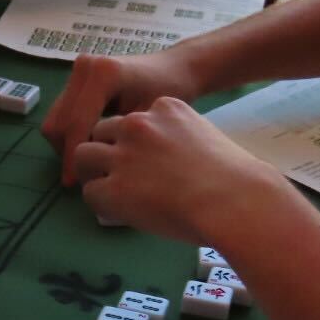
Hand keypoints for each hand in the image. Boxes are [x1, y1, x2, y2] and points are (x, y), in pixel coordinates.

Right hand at [42, 51, 204, 185]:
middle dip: (66, 151)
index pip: (77, 123)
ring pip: (55, 118)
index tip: (73, 182)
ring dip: (65, 143)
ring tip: (88, 158)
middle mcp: (86, 67)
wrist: (174, 67)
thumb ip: (120, 140)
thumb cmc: (170, 93)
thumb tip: (92, 169)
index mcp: (105, 74)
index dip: (73, 156)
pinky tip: (89, 144)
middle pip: (58, 121)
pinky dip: (69, 132)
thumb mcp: (148, 119)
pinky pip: (61, 113)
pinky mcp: (75, 78)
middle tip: (82, 174)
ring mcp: (78, 70)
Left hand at [71, 97, 292, 243]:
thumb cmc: (236, 178)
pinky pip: (90, 192)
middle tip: (118, 174)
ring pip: (83, 155)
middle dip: (106, 151)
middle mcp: (138, 124)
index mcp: (165, 108)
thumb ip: (176, 141)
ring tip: (110, 190)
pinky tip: (119, 211)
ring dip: (93, 172)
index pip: (132, 119)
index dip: (134, 141)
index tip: (147, 160)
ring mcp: (123, 154)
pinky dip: (101, 202)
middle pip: (101, 130)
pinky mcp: (114, 187)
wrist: (236, 202)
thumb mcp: (205, 139)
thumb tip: (157, 165)